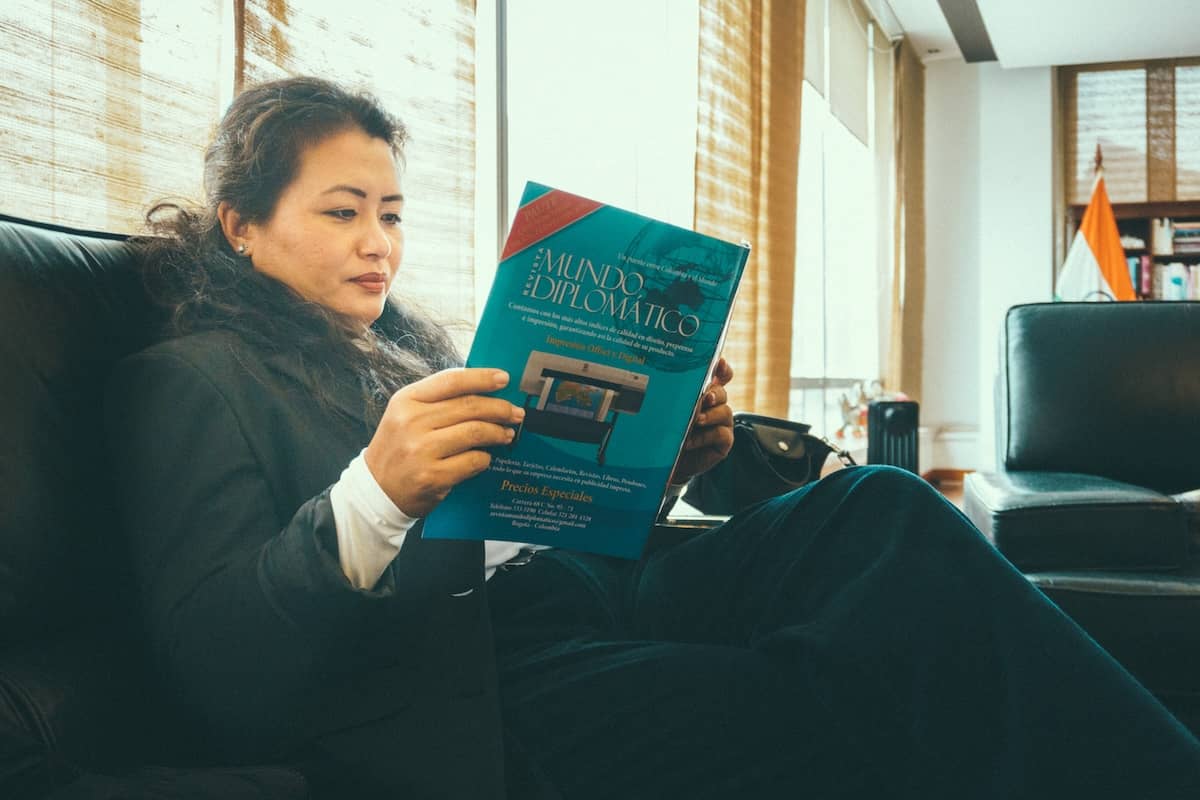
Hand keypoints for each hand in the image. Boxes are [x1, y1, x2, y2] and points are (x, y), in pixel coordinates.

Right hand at [363, 368, 523, 516]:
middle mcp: (412, 422)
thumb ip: (436, 400)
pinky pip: (473, 461)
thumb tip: (482, 390)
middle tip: (515, 413)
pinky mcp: (433, 476)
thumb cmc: (398, 448)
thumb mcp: (405, 415)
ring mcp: (421, 450)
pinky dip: (485, 458)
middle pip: (469, 406)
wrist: (376, 491)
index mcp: (406, 400)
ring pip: (475, 432)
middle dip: (499, 408)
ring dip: (497, 433)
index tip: (504, 379)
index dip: (481, 378)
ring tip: (506, 434)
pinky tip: (486, 457)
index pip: (451, 381)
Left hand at [669, 357, 734, 486]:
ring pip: (724, 411)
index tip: (719, 363)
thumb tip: (686, 397)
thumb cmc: (670, 433)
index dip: (722, 369)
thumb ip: (680, 402)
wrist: (670, 462)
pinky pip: (721, 433)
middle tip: (705, 398)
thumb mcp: (672, 414)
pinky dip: (705, 437)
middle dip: (714, 394)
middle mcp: (716, 406)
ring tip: (695, 422)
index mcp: (705, 393)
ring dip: (709, 416)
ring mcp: (722, 423)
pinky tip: (690, 441)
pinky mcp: (725, 441)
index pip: (720, 376)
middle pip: (721, 392)